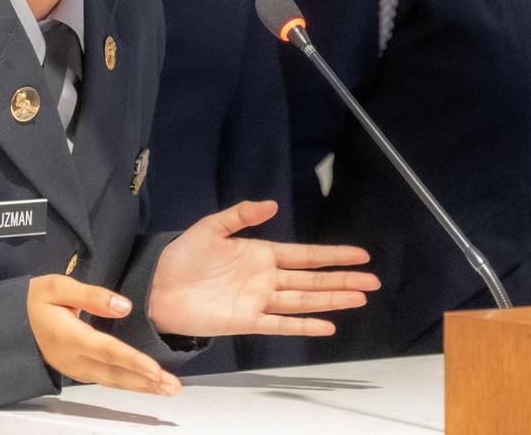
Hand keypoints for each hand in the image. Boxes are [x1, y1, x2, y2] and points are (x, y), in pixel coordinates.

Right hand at [27, 275, 179, 396]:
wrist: (14, 320)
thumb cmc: (37, 299)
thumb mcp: (58, 286)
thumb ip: (92, 295)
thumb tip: (124, 307)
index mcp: (68, 336)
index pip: (106, 351)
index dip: (132, 361)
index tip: (155, 370)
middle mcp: (73, 359)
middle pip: (114, 373)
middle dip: (145, 381)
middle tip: (172, 387)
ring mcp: (75, 369)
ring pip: (112, 381)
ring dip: (141, 387)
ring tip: (167, 389)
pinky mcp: (78, 372)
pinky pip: (106, 381)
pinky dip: (128, 384)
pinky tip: (145, 385)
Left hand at [147, 200, 378, 337]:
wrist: (157, 287)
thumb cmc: (182, 257)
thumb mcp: (210, 228)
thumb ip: (240, 215)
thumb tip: (272, 205)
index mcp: (260, 254)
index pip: (305, 255)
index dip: (333, 255)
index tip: (360, 255)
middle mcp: (265, 279)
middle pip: (312, 279)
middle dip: (343, 279)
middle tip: (373, 281)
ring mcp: (258, 301)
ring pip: (304, 300)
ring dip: (332, 299)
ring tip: (360, 298)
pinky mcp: (246, 321)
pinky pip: (281, 324)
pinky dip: (303, 325)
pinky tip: (327, 325)